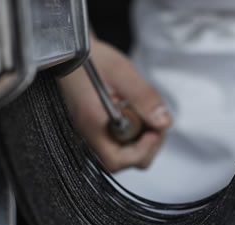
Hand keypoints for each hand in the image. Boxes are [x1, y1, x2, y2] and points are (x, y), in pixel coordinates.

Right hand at [58, 38, 171, 172]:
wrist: (70, 52)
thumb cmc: (90, 59)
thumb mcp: (122, 72)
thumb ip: (145, 98)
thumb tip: (164, 123)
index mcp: (90, 124)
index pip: (116, 160)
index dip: (141, 151)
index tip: (154, 131)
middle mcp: (87, 136)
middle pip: (122, 162)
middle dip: (146, 145)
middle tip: (155, 121)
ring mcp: (90, 136)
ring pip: (122, 155)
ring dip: (140, 139)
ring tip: (143, 112)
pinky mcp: (95, 132)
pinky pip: (118, 144)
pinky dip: (132, 133)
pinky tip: (134, 113)